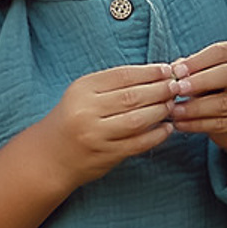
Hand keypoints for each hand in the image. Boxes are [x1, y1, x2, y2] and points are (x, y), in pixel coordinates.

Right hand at [42, 63, 178, 184]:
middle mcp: (86, 111)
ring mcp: (96, 135)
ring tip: (172, 105)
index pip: (123, 76)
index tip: (168, 70)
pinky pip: (138, 143)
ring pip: (138, 120)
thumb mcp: (83, 95)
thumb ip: (113, 85)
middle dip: (160, 90)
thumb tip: (156, 74)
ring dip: (160, 111)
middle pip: (133, 96)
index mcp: (82, 90)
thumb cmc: (72, 120)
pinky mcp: (106, 155)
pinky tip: (167, 128)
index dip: (150, 72)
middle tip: (177, 87)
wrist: (49, 156)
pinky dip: (157, 135)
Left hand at [169, 40, 226, 170]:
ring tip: (173, 110)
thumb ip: (193, 68)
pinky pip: (222, 124)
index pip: (221, 52)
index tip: (176, 71)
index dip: (197, 61)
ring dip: (195, 108)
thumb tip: (172, 70)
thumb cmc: (219, 83)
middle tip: (176, 89)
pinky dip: (198, 125)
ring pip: (225, 104)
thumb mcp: (210, 70)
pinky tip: (181, 124)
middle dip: (200, 82)